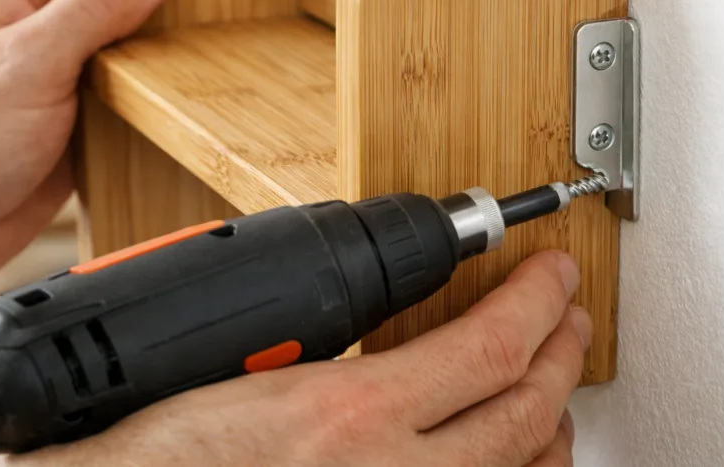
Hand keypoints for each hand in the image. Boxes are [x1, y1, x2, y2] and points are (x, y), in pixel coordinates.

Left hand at [0, 0, 169, 331]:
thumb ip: (91, 11)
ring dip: (148, 48)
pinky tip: (172, 95)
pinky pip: (117, 93)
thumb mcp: (30, 61)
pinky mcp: (70, 120)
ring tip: (192, 41)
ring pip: (114, 43)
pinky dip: (143, 95)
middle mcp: (31, 30)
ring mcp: (51, 75)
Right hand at [0, 251, 590, 466]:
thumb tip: (366, 313)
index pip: (489, 350)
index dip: (538, 303)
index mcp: (345, 416)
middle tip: (568, 313)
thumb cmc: (155, 456)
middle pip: (526, 412)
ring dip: (552, 419)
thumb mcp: (234, 370)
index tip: (552, 274)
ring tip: (554, 380)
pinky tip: (512, 454)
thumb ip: (320, 344)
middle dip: (562, 351)